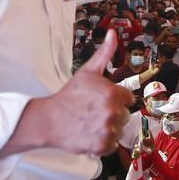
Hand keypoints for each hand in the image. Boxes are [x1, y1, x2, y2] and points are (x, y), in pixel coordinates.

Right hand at [46, 31, 132, 156]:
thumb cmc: (69, 95)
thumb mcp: (88, 71)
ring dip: (109, 128)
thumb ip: (105, 53)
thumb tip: (113, 33)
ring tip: (92, 122)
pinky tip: (91, 133)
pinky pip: (113, 144)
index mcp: (113, 93)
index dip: (117, 99)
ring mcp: (108, 131)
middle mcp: (113, 112)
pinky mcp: (102, 146)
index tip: (103, 100)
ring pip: (120, 130)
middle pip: (125, 115)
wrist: (49, 120)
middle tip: (95, 111)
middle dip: (113, 113)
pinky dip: (104, 141)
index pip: (128, 99)